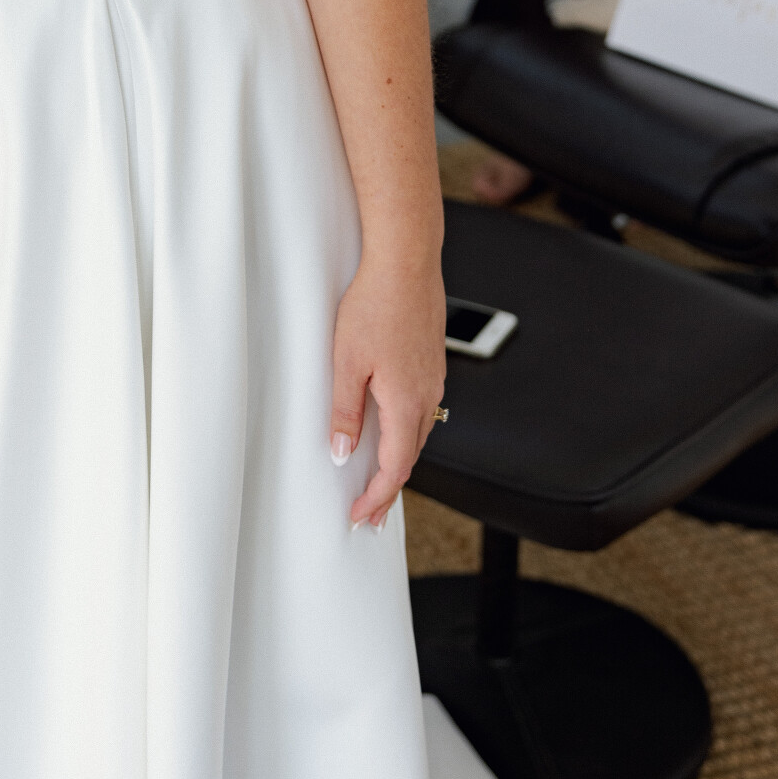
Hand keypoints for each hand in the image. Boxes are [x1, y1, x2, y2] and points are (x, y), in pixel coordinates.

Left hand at [331, 252, 445, 529]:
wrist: (407, 263)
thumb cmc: (374, 306)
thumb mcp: (346, 363)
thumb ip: (345, 412)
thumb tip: (343, 452)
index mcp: (406, 403)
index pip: (395, 468)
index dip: (377, 497)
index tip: (360, 516)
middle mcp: (427, 395)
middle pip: (410, 457)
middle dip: (389, 488)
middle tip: (371, 514)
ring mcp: (434, 378)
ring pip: (419, 433)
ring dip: (401, 461)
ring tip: (382, 480)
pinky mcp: (432, 361)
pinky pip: (423, 409)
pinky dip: (408, 432)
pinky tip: (395, 428)